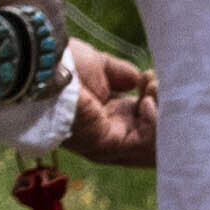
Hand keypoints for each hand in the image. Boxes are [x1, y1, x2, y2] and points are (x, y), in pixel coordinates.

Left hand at [61, 40, 160, 166]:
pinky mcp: (108, 146)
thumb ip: (125, 76)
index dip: (158, 102)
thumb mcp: (102, 69)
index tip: (153, 80)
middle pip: (155, 139)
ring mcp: (109, 145)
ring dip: (163, 113)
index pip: (146, 124)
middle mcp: (110, 136)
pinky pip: (146, 143)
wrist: (44, 65)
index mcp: (109, 118)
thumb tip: (142, 81)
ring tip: (151, 88)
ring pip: (155, 143)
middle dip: (166, 110)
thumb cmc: (65, 64)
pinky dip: (156, 120)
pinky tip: (145, 99)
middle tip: (156, 84)